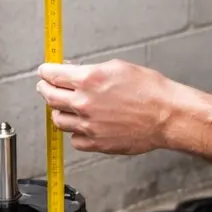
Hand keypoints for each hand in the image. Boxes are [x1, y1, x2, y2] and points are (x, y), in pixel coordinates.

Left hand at [36, 59, 182, 154]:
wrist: (167, 116)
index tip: (44, 72)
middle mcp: (85, 103)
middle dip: (45, 89)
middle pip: (49, 97)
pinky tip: (84, 126)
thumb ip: (89, 71)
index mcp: (89, 80)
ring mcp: (89, 125)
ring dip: (59, 112)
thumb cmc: (149, 91)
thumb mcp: (117, 68)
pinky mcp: (97, 143)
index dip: (45, 72)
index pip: (52, 75)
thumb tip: (72, 72)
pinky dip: (76, 132)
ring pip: (58, 120)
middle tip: (45, 87)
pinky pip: (75, 140)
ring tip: (65, 107)